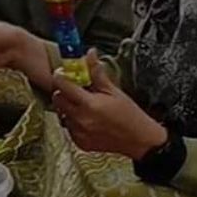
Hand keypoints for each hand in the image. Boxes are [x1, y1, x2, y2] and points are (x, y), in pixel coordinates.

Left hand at [52, 50, 166, 160]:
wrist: (139, 140)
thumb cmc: (129, 115)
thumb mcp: (114, 91)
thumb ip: (97, 73)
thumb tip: (90, 54)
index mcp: (89, 104)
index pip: (62, 85)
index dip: (61, 76)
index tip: (64, 73)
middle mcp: (81, 119)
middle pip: (57, 99)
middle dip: (62, 91)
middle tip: (74, 89)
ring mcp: (79, 132)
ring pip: (61, 114)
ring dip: (67, 107)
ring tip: (83, 106)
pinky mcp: (79, 142)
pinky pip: (68, 128)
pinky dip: (73, 121)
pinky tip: (87, 119)